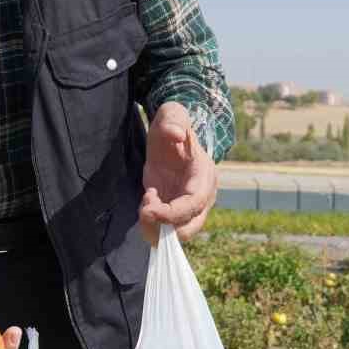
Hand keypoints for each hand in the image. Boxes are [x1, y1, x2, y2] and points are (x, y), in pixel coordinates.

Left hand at [140, 102, 217, 244]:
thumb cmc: (172, 125)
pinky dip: (152, 223)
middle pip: (190, 228)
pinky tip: (147, 201)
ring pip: (177, 233)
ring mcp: (190, 206)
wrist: (171, 135)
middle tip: (144, 210)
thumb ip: (174, 120)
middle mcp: (202, 196)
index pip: (194, 204)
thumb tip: (176, 134)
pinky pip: (166, 228)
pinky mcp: (176, 210)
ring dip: (155, 227)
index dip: (172, 213)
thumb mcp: (172, 115)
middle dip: (164, 228)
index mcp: (204, 175)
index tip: (148, 207)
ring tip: (145, 203)